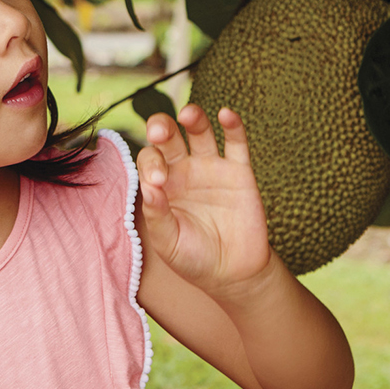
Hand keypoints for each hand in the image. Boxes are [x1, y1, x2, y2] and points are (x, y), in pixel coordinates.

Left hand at [136, 104, 278, 299]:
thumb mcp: (168, 242)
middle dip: (162, 127)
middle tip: (161, 131)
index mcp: (162, 184)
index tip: (157, 182)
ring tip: (188, 115)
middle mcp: (184, 170)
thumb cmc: (193, 258)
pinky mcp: (240, 171)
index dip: (151, 163)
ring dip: (193, 117)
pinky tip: (226, 114)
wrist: (233, 273)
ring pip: (200, 131)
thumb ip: (157, 214)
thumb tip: (149, 186)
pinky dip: (233, 125)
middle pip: (169, 136)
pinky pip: (236, 142)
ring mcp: (212, 167)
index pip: (150, 159)